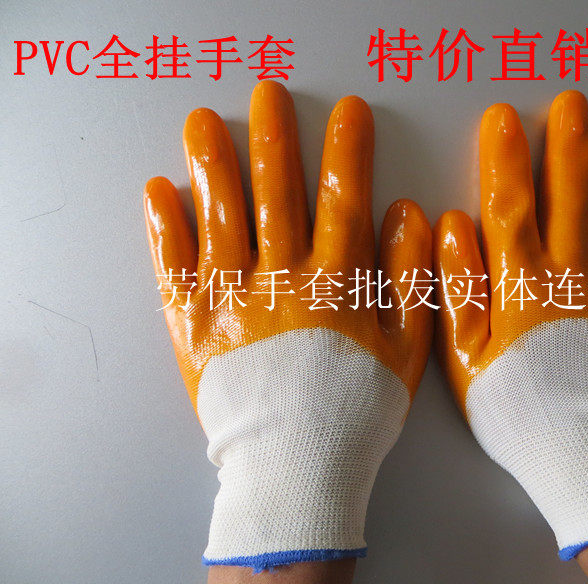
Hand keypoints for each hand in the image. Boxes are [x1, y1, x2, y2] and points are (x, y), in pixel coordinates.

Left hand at [143, 81, 431, 573]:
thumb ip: (410, 281)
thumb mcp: (405, 352)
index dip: (348, 152)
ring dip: (212, 166)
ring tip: (205, 124)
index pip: (344, 200)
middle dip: (275, 140)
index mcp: (335, 283)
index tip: (349, 112)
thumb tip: (410, 216)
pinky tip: (161, 193)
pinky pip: (175, 270)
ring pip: (221, 219)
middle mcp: (280, 280)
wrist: (294, 468)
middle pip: (277, 195)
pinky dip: (166, 230)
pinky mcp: (193, 327)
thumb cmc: (354, 412)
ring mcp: (231, 301)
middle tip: (268, 96)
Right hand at [434, 90, 587, 558]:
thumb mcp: (465, 356)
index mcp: (522, 283)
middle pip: (573, 195)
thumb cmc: (519, 409)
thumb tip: (450, 227)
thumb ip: (456, 287)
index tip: (501, 120)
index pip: (511, 203)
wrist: (586, 453)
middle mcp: (574, 274)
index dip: (504, 158)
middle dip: (570, 144)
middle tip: (570, 105)